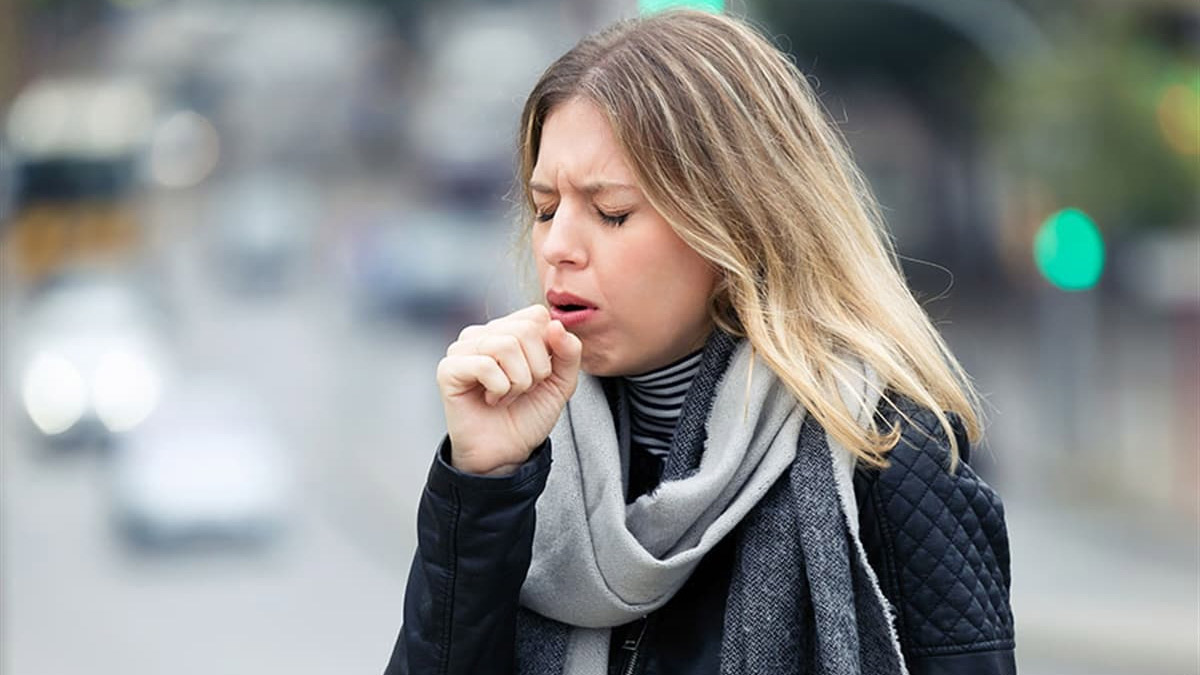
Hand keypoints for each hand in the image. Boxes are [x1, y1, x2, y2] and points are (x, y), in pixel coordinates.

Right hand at [436, 304, 582, 474]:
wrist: (507, 452)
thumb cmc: (528, 414)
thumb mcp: (561, 382)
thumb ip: (569, 351)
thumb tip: (556, 325)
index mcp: (508, 330)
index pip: (536, 315)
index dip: (549, 347)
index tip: (540, 374)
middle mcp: (483, 334)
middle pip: (525, 330)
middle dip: (536, 368)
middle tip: (524, 389)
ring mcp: (463, 349)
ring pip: (506, 346)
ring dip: (518, 381)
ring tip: (507, 395)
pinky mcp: (448, 369)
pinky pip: (485, 365)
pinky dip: (499, 388)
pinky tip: (492, 399)